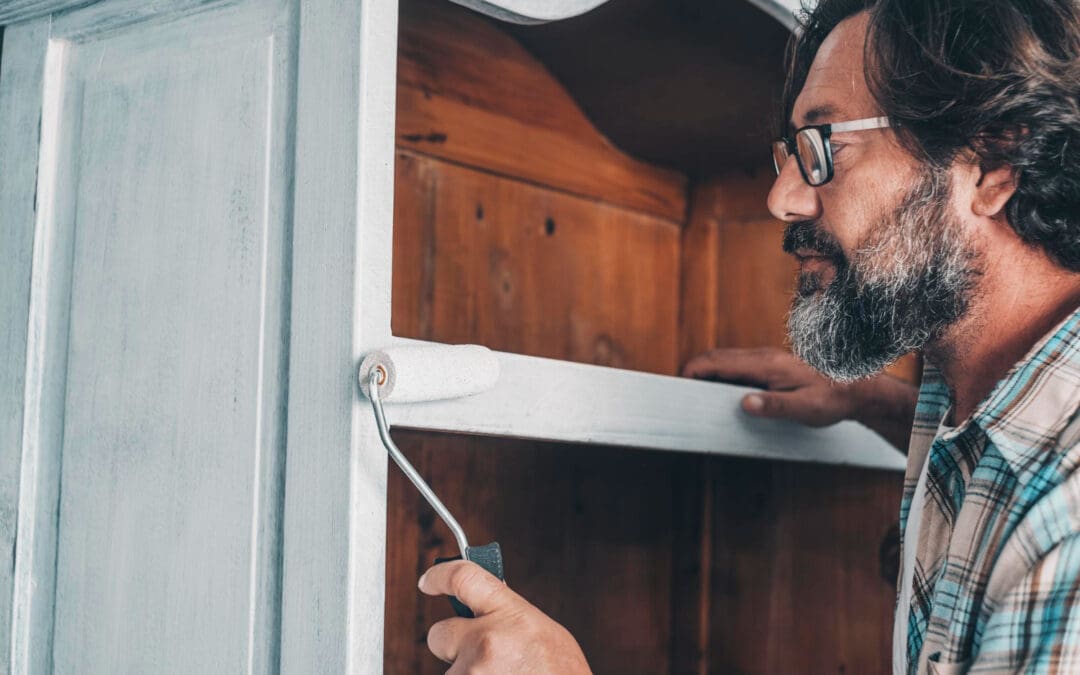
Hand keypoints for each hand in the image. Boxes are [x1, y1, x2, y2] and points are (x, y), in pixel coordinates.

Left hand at [419, 560, 591, 673]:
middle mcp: (485, 641)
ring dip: (467, 674)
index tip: (428, 580)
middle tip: (477, 656)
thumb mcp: (542, 633)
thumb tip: (480, 605)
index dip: (440, 576)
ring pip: (450, 670)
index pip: (463, 577)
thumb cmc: (562, 673)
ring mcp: (472, 673)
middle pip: (440, 633)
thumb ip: (508, 616)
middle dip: (452, 645)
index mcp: (510, 614)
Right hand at [683, 347, 856, 425]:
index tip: (678, 385)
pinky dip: (721, 375)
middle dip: (693, 371)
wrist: (858, 388)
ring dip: (707, 373)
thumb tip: (744, 403)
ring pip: (726, 360)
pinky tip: (722, 394)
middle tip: (680, 393)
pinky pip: (738, 366)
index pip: (718, 361)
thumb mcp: (805, 409)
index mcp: (767, 364)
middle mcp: (764, 357)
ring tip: (696, 396)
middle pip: (716, 357)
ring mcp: (767, 359)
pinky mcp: (771, 365)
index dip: (693, 370)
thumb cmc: (833, 399)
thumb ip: (774, 406)